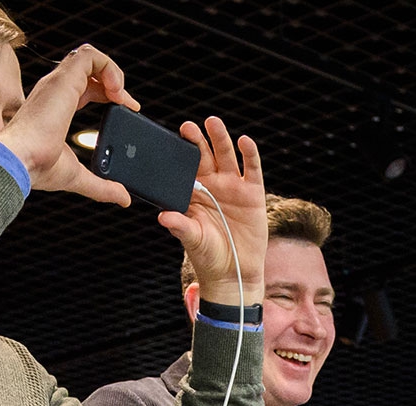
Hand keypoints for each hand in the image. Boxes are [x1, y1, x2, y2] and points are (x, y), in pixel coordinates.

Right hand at [0, 45, 142, 201]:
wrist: (19, 163)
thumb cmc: (36, 168)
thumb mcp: (78, 176)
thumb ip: (102, 186)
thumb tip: (123, 198)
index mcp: (55, 107)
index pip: (84, 87)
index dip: (107, 92)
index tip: (127, 108)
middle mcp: (54, 90)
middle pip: (88, 69)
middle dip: (114, 81)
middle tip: (129, 104)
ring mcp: (58, 83)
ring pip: (89, 56)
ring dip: (112, 71)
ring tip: (122, 95)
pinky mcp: (64, 80)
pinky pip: (91, 57)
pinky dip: (109, 67)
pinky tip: (117, 91)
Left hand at [162, 117, 266, 302]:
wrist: (234, 273)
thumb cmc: (208, 256)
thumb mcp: (192, 240)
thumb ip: (180, 226)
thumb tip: (163, 216)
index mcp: (193, 193)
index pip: (185, 167)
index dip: (180, 152)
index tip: (172, 140)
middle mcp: (212, 185)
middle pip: (205, 156)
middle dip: (197, 140)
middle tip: (188, 127)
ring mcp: (233, 187)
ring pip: (227, 156)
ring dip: (220, 139)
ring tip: (212, 123)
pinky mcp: (253, 193)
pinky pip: (252, 169)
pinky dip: (249, 154)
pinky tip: (244, 141)